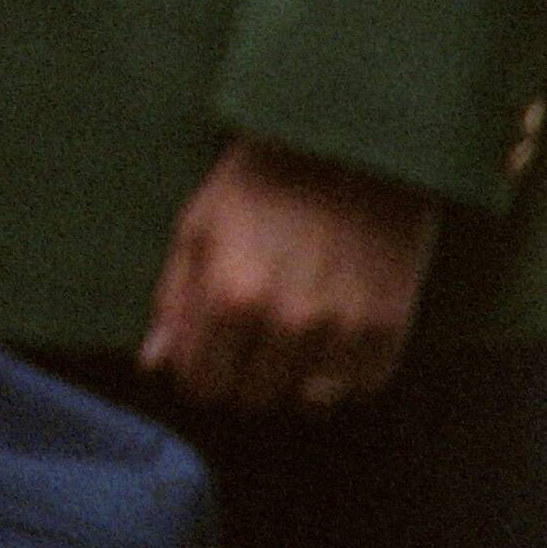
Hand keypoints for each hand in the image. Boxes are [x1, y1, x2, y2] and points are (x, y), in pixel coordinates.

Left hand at [138, 137, 438, 413]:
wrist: (351, 146)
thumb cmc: (262, 183)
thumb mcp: (199, 227)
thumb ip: (174, 301)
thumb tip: (156, 366)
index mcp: (231, 299)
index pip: (203, 385)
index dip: (202, 369)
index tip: (211, 348)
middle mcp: (288, 323)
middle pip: (254, 397)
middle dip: (246, 371)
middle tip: (256, 328)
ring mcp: (344, 330)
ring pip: (307, 401)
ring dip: (296, 373)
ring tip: (297, 325)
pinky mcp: (390, 328)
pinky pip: (360, 388)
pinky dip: (345, 370)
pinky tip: (336, 329)